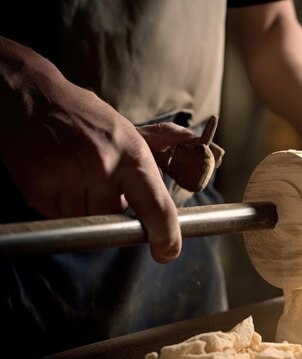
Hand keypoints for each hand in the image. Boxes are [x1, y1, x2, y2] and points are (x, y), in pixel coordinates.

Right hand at [0, 77, 190, 262]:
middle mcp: (103, 166)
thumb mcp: (130, 130)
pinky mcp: (37, 184)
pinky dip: (58, 204)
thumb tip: (201, 146)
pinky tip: (57, 176)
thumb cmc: (87, 117)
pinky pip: (56, 215)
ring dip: (82, 206)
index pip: (157, 206)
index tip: (167, 252)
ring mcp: (68, 175)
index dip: (165, 235)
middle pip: (114, 219)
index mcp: (132, 154)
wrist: (33, 96)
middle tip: (100, 180)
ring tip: (76, 173)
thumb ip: (164, 145)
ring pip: (85, 220)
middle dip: (110, 207)